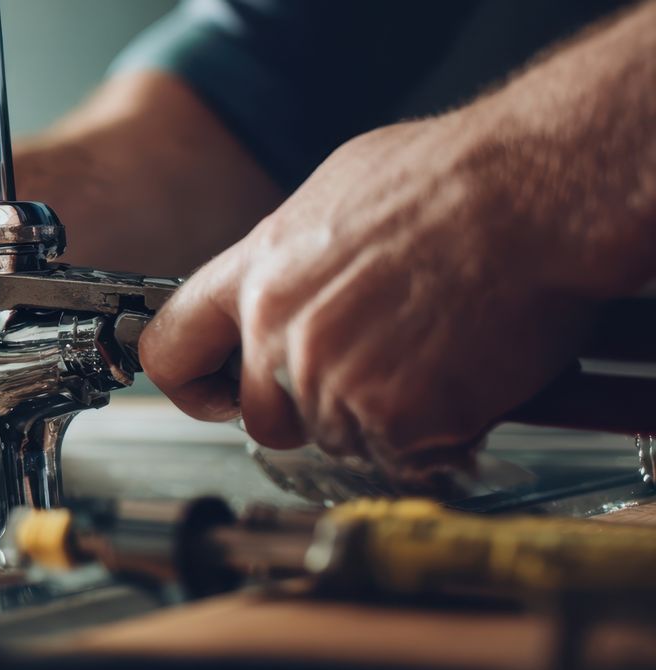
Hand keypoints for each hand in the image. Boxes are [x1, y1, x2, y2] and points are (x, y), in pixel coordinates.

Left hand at [141, 111, 648, 469]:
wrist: (536, 194)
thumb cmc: (455, 178)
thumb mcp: (336, 194)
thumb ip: (291, 259)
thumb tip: (280, 283)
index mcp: (257, 272)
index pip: (170, 350)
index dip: (192, 384)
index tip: (217, 392)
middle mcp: (281, 331)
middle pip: (261, 418)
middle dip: (306, 413)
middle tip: (365, 376)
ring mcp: (333, 379)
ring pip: (336, 439)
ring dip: (380, 418)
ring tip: (430, 355)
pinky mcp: (394, 418)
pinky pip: (400, 455)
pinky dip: (434, 435)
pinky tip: (462, 378)